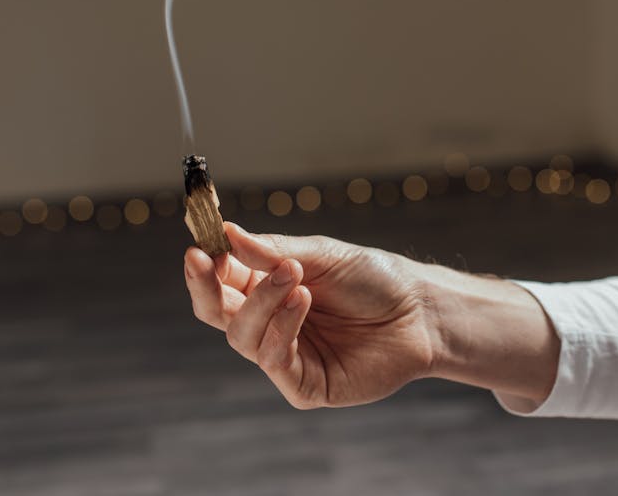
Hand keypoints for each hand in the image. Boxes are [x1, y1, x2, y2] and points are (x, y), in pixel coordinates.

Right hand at [184, 222, 438, 408]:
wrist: (420, 312)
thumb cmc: (372, 278)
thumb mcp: (321, 254)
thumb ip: (272, 250)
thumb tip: (226, 232)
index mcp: (266, 288)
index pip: (219, 280)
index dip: (203, 265)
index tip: (197, 246)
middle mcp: (269, 323)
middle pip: (216, 312)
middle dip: (206, 286)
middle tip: (205, 259)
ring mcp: (285, 356)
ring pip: (242, 335)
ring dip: (262, 301)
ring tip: (294, 274)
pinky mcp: (303, 385)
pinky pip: (274, 360)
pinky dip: (282, 329)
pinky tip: (302, 301)